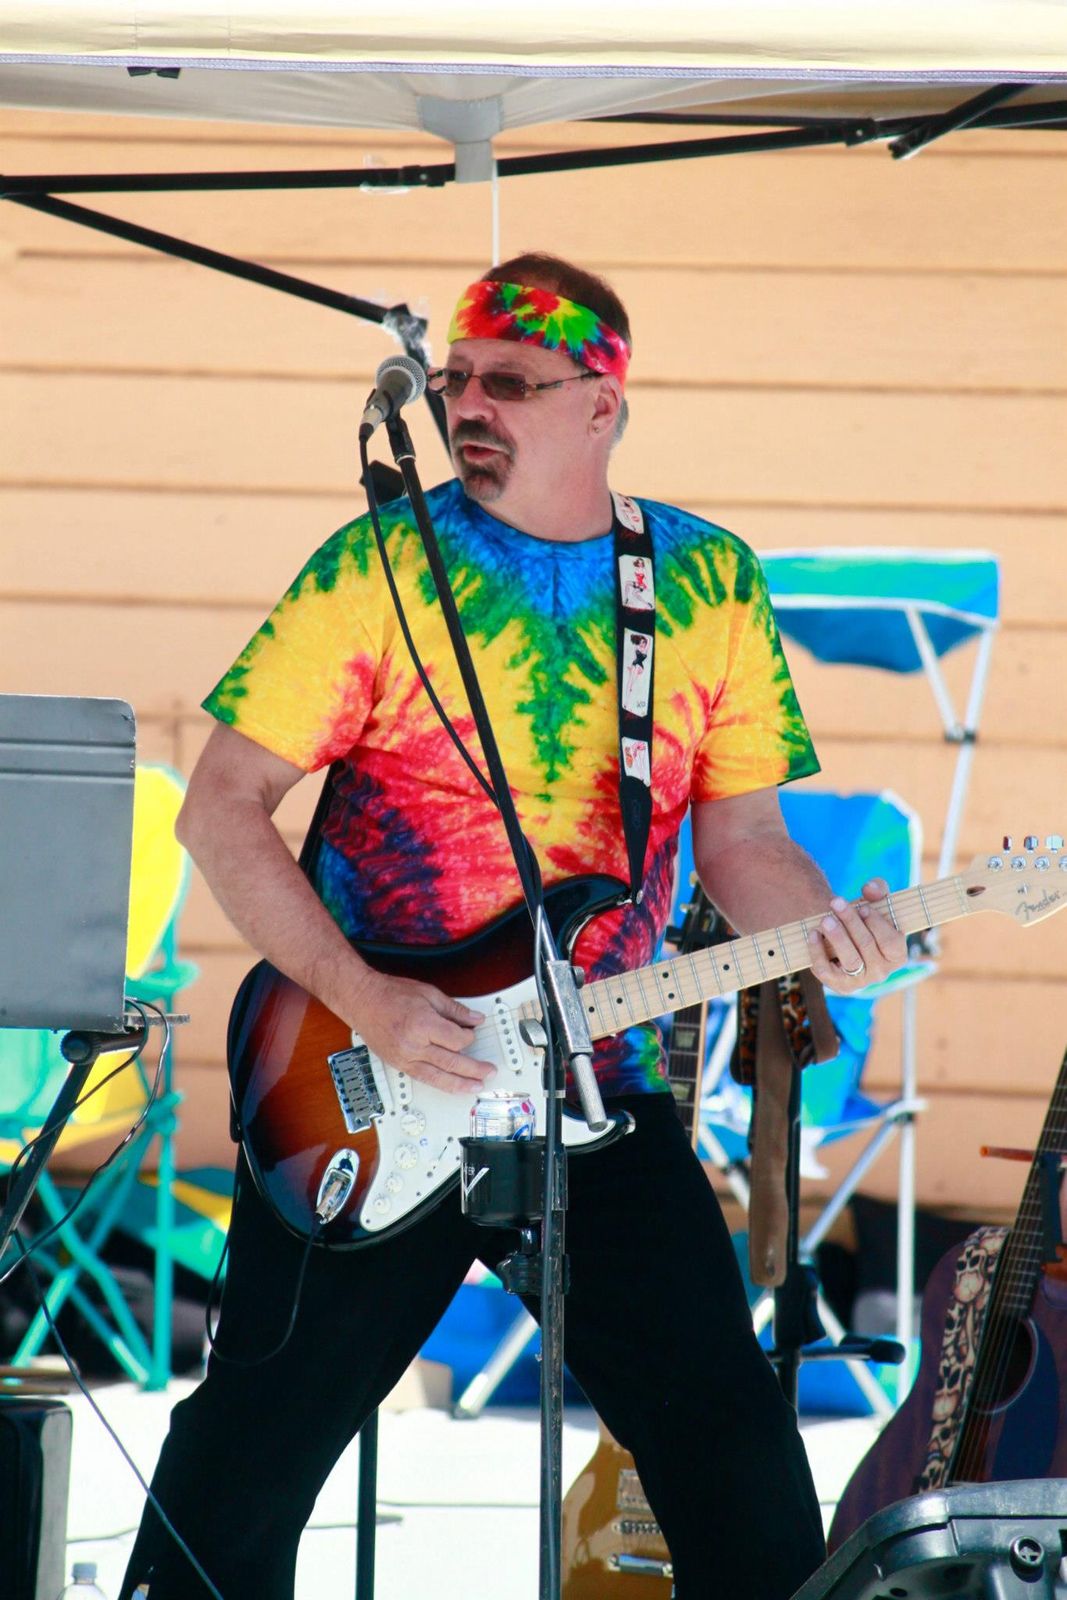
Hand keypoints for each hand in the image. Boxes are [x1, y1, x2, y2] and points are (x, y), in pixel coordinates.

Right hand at [347, 967, 492, 1094]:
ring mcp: (404, 1057)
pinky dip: (440, 1083)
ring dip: (460, 1084)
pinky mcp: (398, 1064)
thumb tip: (475, 1019)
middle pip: (451, 1062)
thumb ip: (454, 1009)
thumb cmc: (390, 994)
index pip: (457, 1040)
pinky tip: (451, 1087)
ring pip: (438, 1077)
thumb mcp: (428, 994)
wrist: (362, 1000)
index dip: (469, 1037)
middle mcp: (413, 1045)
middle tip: (488, 1071)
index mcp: (422, 1024)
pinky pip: (423, 1078)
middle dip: (474, 1068)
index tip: (472, 1032)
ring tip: (476, 1087)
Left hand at [807, 877, 907, 993]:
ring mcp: (860, 982)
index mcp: (897, 955)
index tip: (863, 907)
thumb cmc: (864, 920)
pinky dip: (818, 952)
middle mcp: (882, 972)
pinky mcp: (838, 985)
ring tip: (826, 919)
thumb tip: (870, 889)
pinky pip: (827, 971)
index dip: (877, 924)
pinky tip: (813, 933)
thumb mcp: (875, 902)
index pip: (890, 942)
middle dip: (850, 922)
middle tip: (836, 902)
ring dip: (837, 937)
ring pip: (850, 960)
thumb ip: (878, 890)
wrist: (843, 938)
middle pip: (866, 945)